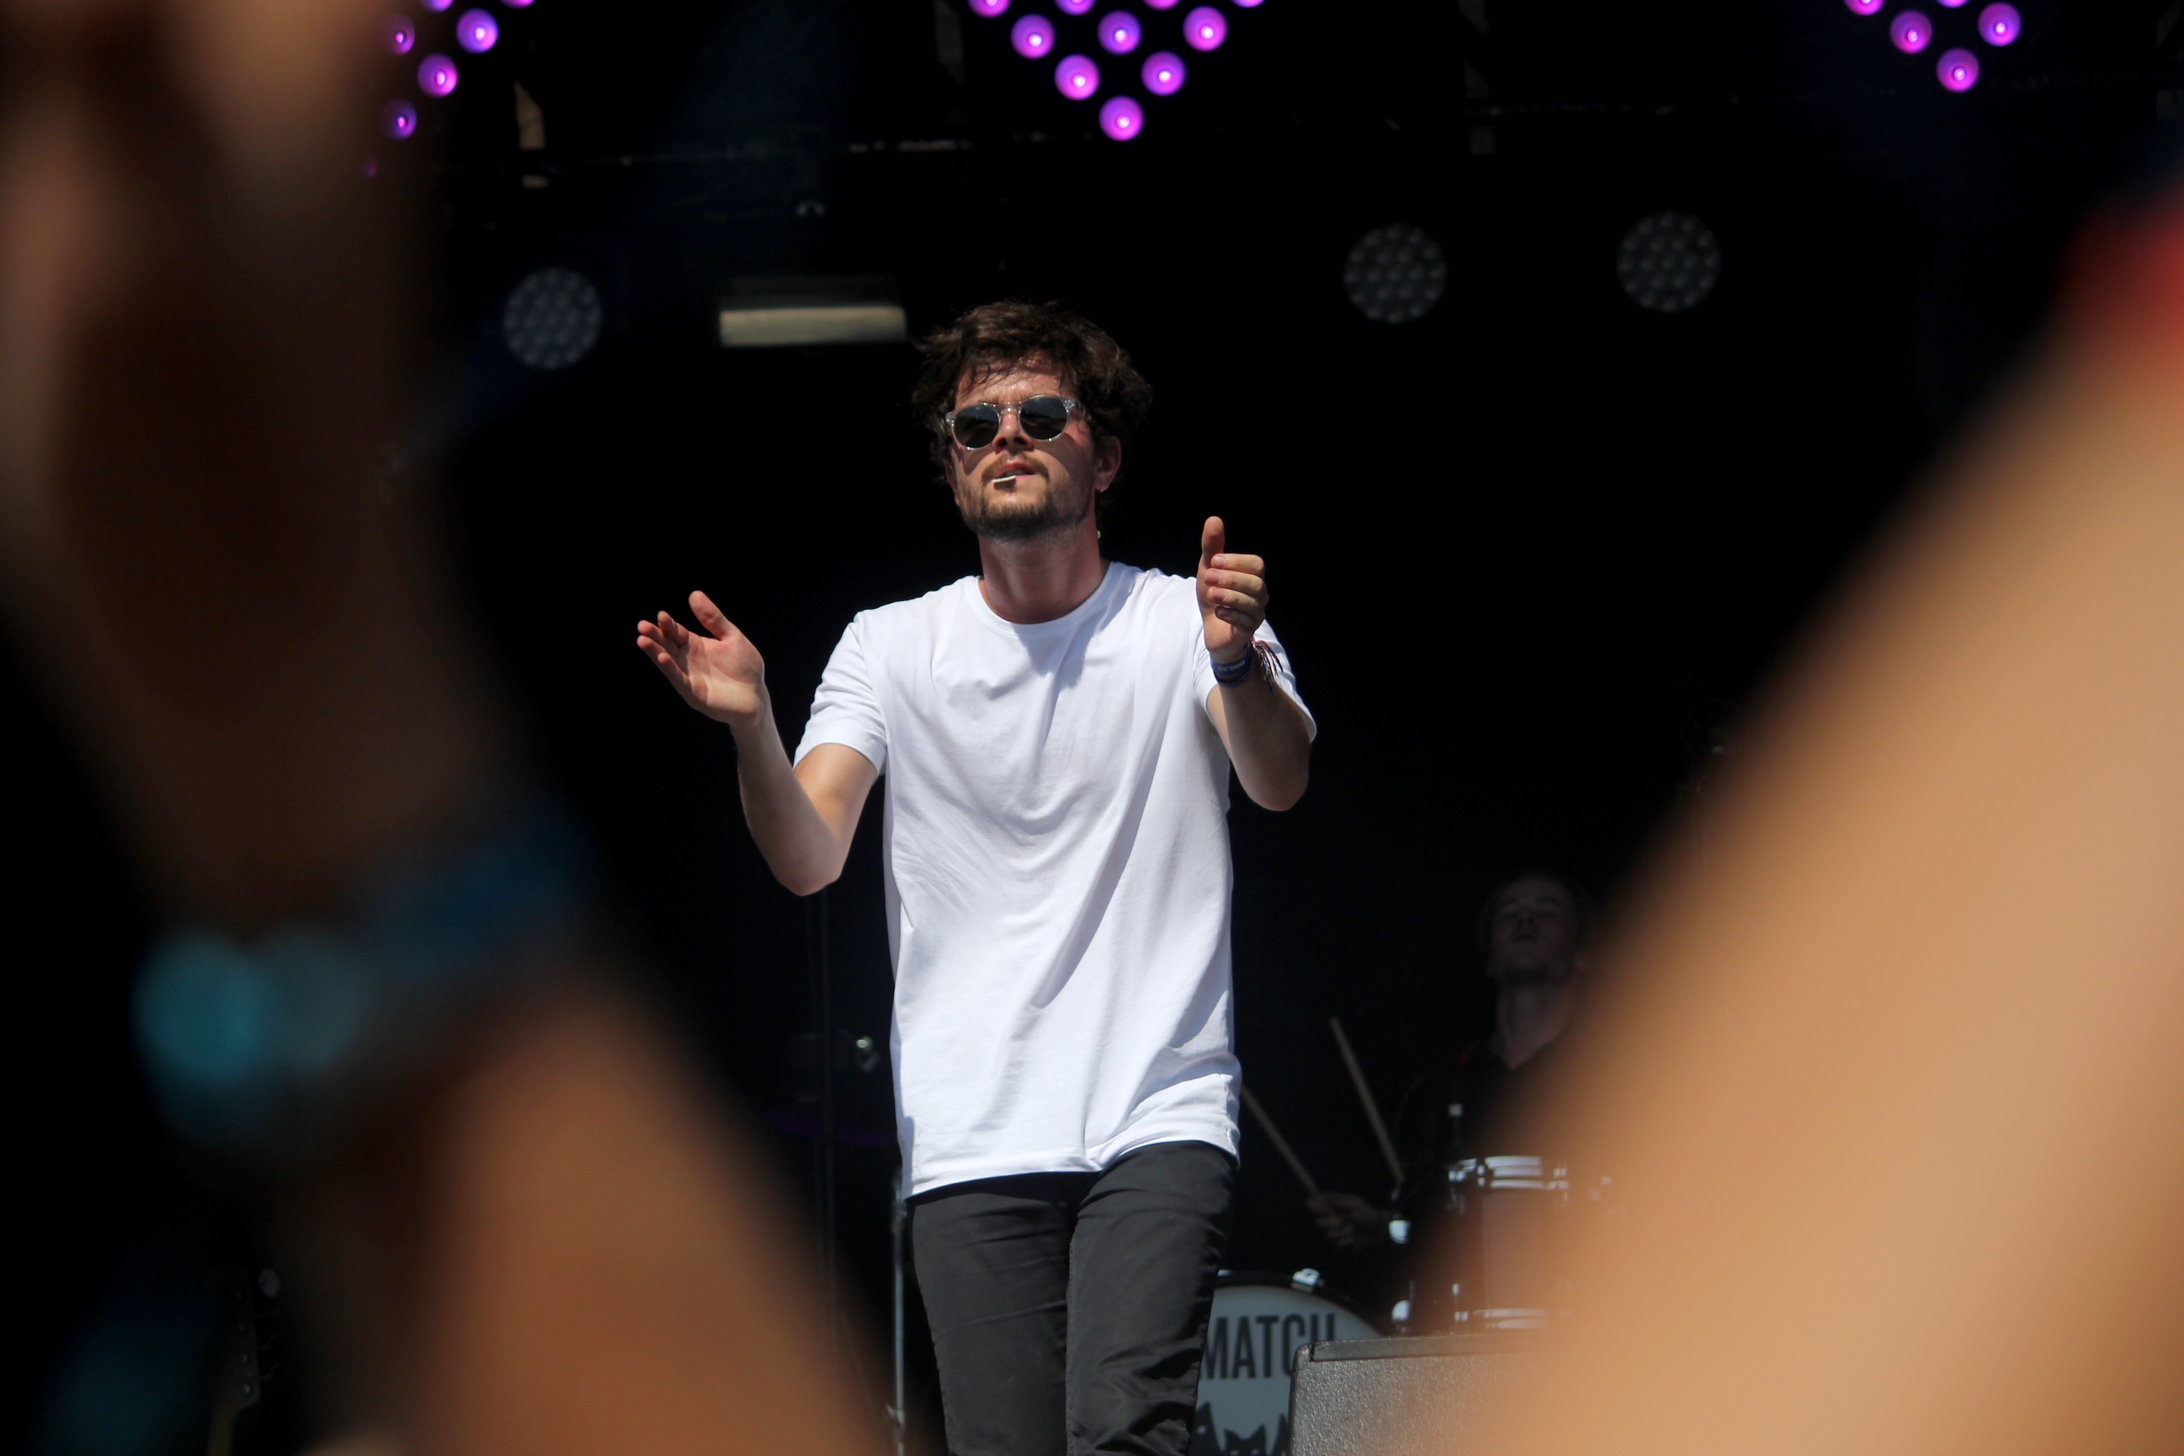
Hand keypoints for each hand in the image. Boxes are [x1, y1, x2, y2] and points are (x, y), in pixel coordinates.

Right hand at [636, 591, 767, 726]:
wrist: (756, 697)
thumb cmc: (745, 668)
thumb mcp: (731, 637)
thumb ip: (714, 619)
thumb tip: (694, 594)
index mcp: (695, 646)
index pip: (676, 632)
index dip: (668, 624)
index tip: (661, 615)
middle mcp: (687, 660)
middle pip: (667, 645)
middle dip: (654, 636)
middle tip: (642, 626)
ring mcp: (688, 677)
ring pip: (667, 662)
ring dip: (655, 652)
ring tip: (642, 640)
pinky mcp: (693, 693)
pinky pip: (679, 680)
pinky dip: (670, 669)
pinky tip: (662, 657)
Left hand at [1197, 516, 1268, 666]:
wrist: (1212, 628)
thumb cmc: (1214, 595)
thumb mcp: (1208, 569)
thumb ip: (1212, 547)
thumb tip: (1214, 519)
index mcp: (1252, 576)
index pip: (1256, 564)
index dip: (1237, 561)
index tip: (1214, 560)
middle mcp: (1259, 594)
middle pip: (1256, 583)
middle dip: (1231, 578)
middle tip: (1208, 576)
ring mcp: (1255, 614)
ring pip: (1251, 603)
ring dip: (1230, 596)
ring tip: (1211, 593)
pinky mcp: (1247, 631)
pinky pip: (1245, 622)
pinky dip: (1231, 615)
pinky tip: (1218, 611)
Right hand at [1305, 1191, 1388, 1251]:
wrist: (1378, 1231)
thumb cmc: (1368, 1214)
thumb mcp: (1355, 1204)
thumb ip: (1336, 1201)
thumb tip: (1319, 1196)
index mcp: (1333, 1205)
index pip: (1316, 1204)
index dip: (1316, 1208)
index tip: (1325, 1211)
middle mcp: (1330, 1218)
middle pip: (1319, 1223)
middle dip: (1333, 1224)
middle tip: (1344, 1220)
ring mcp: (1334, 1231)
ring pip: (1329, 1236)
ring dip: (1343, 1234)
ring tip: (1353, 1229)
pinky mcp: (1338, 1242)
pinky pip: (1336, 1244)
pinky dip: (1348, 1241)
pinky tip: (1355, 1238)